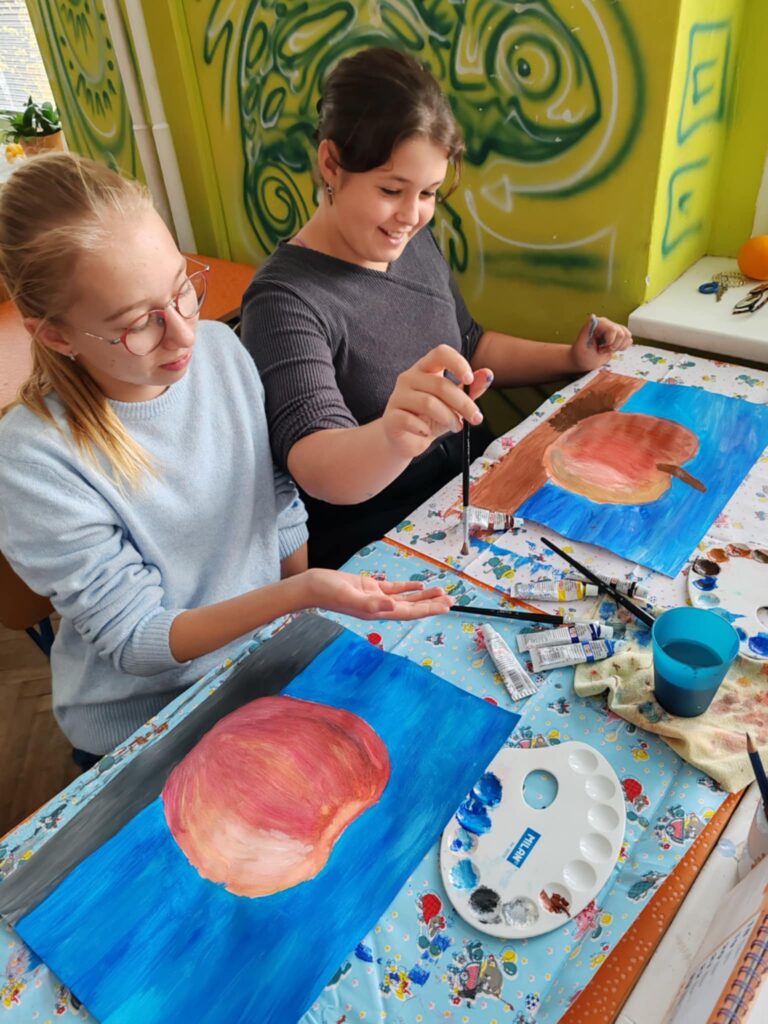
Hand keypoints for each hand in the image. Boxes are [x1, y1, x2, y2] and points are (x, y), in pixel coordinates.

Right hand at [305, 569, 453, 620]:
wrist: (312, 586)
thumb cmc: (327, 592)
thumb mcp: (349, 596)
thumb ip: (371, 602)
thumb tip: (392, 605)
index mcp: (377, 611)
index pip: (409, 612)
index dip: (428, 610)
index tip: (445, 607)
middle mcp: (380, 607)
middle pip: (412, 607)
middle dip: (432, 604)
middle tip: (452, 600)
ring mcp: (376, 597)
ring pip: (406, 598)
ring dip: (423, 596)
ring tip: (441, 592)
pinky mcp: (370, 587)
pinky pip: (394, 589)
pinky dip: (408, 587)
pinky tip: (419, 584)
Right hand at [381, 344, 492, 459]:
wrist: (407, 441)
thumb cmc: (431, 418)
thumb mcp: (455, 403)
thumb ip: (471, 389)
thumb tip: (488, 374)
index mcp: (425, 368)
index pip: (440, 353)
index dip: (457, 363)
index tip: (470, 380)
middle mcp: (409, 377)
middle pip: (440, 384)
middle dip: (464, 403)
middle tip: (476, 418)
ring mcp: (397, 396)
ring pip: (428, 403)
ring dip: (449, 418)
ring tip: (456, 427)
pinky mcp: (390, 417)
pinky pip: (410, 420)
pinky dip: (425, 429)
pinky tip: (428, 433)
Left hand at [570, 315, 632, 372]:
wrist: (584, 362)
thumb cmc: (581, 354)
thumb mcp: (581, 344)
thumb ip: (586, 330)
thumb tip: (592, 317)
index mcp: (599, 323)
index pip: (613, 329)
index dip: (610, 342)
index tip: (601, 348)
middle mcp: (608, 324)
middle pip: (622, 334)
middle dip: (614, 346)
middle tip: (602, 350)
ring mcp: (615, 330)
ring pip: (627, 336)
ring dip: (619, 347)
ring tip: (607, 350)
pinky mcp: (619, 336)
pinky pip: (629, 340)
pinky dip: (622, 347)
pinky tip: (612, 350)